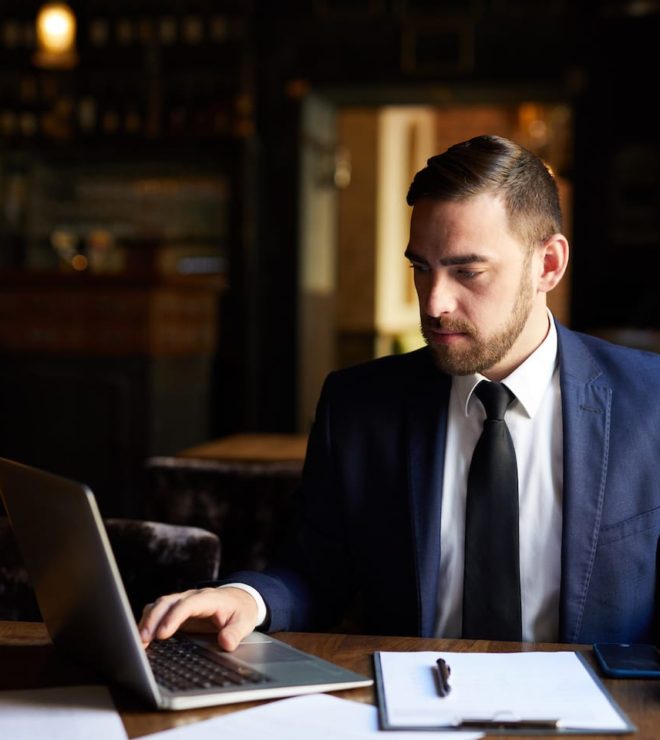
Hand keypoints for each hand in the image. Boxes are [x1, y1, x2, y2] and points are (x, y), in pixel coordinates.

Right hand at [139, 587, 258, 651]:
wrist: (239, 600)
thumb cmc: (240, 611)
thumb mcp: (244, 622)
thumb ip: (235, 633)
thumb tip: (226, 643)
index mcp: (209, 598)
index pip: (188, 604)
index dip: (174, 617)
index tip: (163, 634)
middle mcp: (192, 597)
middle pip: (167, 602)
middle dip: (153, 619)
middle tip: (143, 640)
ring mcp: (182, 602)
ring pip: (159, 605)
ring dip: (147, 621)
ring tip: (138, 642)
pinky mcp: (176, 611)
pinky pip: (158, 612)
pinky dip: (148, 622)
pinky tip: (142, 639)